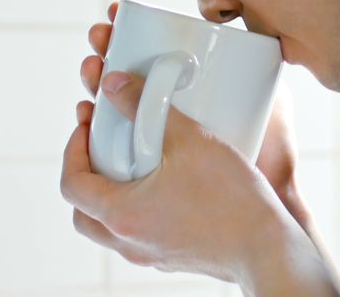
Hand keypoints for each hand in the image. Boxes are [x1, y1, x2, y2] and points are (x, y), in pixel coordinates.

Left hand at [67, 2, 339, 293]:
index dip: (72, 149)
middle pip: (84, 212)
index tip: (88, 125)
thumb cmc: (231, 197)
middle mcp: (130, 241)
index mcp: (122, 214)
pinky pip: (142, 234)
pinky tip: (168, 185)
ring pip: (111, 227)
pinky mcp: (174, 257)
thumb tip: (112, 83)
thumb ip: (146, 106)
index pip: (72, 184)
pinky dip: (140, 208)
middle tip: (100, 147)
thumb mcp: (189, 139)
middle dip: (85, 176)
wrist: (267, 246)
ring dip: (111, 194)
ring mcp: (151, 254)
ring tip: (133, 164)